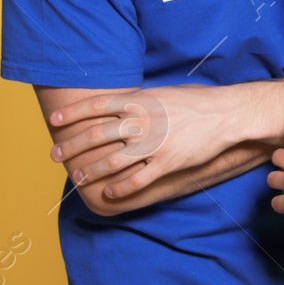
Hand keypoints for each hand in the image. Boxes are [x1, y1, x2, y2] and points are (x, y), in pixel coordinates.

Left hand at [50, 82, 274, 199]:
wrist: (228, 114)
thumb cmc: (199, 101)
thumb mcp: (166, 92)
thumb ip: (142, 99)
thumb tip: (124, 100)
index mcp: (141, 101)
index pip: (97, 105)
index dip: (73, 113)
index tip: (55, 121)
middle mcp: (142, 121)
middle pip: (96, 135)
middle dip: (71, 146)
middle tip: (56, 155)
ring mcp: (154, 143)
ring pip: (111, 161)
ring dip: (91, 171)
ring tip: (78, 178)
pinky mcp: (167, 162)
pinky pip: (136, 179)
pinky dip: (119, 188)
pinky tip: (110, 192)